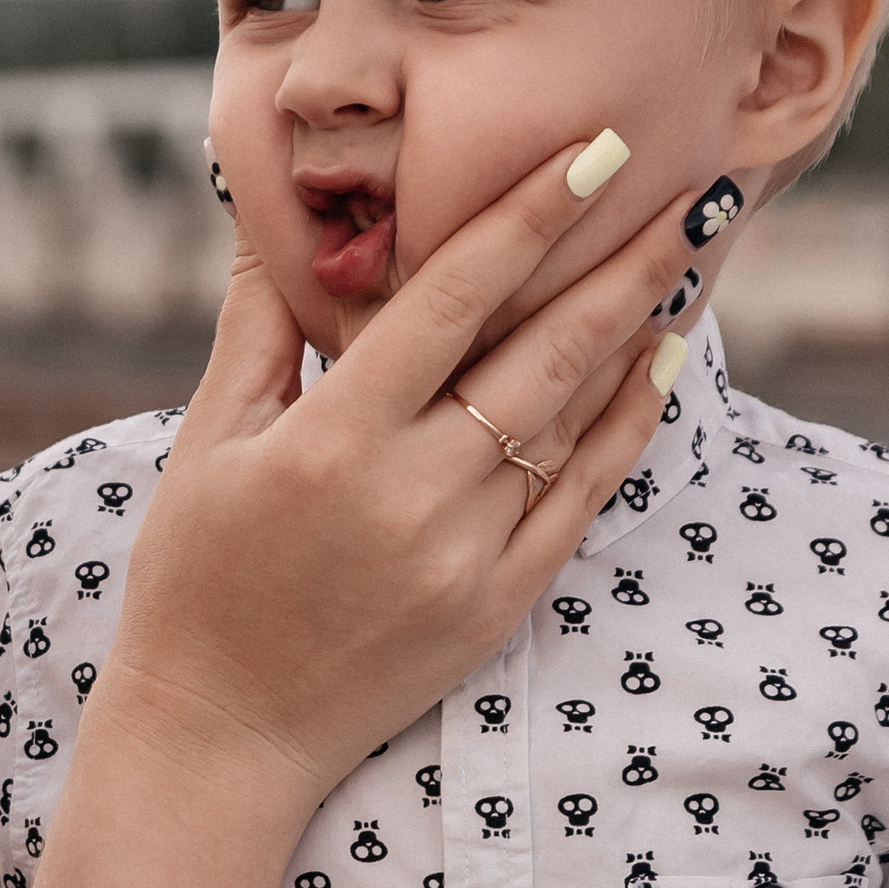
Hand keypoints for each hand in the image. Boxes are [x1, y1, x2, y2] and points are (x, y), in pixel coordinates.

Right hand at [109, 146, 707, 809]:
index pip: (454, 297)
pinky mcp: (498, 604)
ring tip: (686, 260)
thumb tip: (271, 213)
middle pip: (546, 351)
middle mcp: (413, 491)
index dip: (530, 216)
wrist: (223, 736)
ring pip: (573, 420)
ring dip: (638, 334)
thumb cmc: (196, 580)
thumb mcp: (208, 442)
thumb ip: (259, 325)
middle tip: (692, 193)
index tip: (595, 151)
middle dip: (624, 263)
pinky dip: (625, 428)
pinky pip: (581, 498)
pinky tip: (658, 368)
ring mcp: (466, 553)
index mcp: (335, 438)